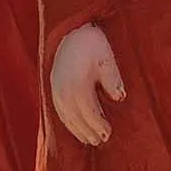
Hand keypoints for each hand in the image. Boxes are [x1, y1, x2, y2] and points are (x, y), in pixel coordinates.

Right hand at [49, 22, 124, 145]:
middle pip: (76, 118)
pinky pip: (59, 109)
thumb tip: (119, 97)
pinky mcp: (52, 85)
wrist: (70, 30)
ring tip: (88, 138)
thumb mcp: (107, 58)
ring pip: (65, 116)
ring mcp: (55, 88)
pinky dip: (67, 120)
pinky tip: (74, 125)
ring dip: (76, 129)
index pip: (89, 112)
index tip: (108, 134)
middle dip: (88, 131)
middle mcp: (63, 89)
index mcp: (77, 84)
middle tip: (100, 141)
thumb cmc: (92, 43)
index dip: (98, 125)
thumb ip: (112, 79)